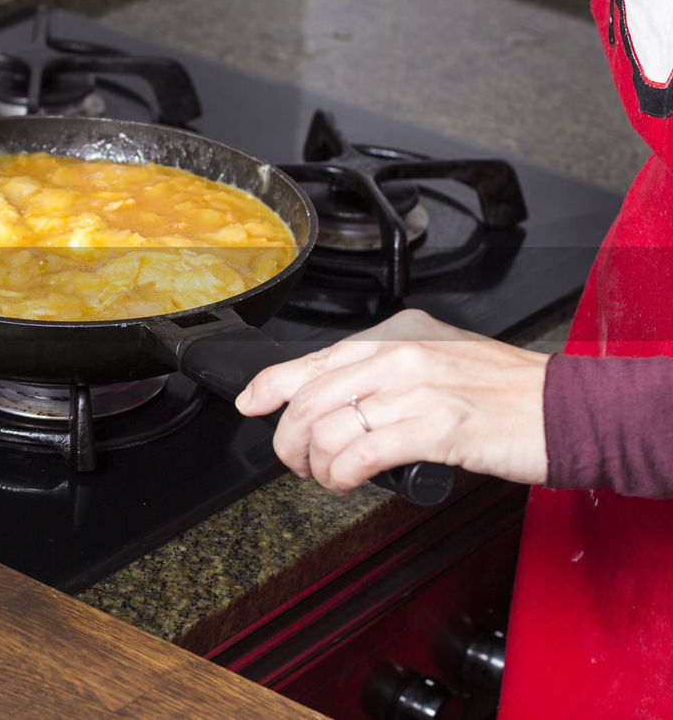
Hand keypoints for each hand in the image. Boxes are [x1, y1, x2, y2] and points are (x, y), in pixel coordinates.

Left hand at [236, 309, 549, 493]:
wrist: (569, 409)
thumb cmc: (507, 393)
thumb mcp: (437, 362)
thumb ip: (387, 372)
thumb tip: (338, 397)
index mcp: (398, 335)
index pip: (314, 357)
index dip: (270, 384)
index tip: (249, 402)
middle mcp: (401, 354)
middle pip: (310, 397)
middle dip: (288, 439)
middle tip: (296, 461)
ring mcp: (418, 388)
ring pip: (328, 427)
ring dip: (314, 464)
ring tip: (326, 477)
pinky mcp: (437, 426)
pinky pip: (360, 453)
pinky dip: (341, 474)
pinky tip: (346, 483)